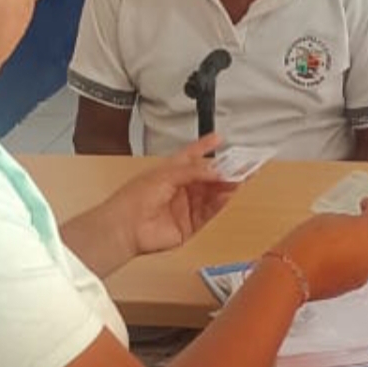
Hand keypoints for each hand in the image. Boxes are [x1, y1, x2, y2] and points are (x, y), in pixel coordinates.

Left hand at [105, 137, 235, 258]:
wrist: (126, 228)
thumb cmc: (134, 199)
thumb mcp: (166, 175)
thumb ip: (193, 171)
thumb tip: (216, 170)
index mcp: (170, 172)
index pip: (191, 156)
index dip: (205, 146)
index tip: (219, 138)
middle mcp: (179, 189)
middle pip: (207, 177)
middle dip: (224, 170)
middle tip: (242, 165)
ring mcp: (185, 207)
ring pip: (211, 194)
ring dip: (226, 187)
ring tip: (240, 179)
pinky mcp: (190, 225)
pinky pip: (209, 213)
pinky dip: (220, 204)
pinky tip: (228, 195)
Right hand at [276, 197, 367, 300]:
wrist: (292, 274)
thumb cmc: (305, 245)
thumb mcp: (328, 219)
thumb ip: (347, 220)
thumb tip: (350, 225)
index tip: (367, 204)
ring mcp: (367, 270)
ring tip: (352, 236)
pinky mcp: (356, 283)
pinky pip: (366, 266)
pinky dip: (360, 258)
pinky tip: (344, 254)